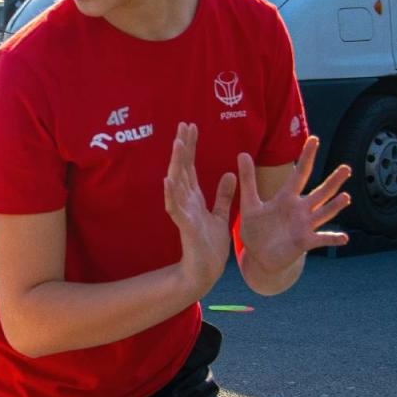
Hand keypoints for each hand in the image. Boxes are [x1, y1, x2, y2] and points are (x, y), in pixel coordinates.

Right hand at [163, 123, 235, 299]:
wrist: (206, 271)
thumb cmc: (210, 245)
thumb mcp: (220, 215)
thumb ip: (223, 195)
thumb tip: (229, 174)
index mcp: (194, 198)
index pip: (190, 167)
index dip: (190, 147)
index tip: (190, 126)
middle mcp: (186, 202)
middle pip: (183, 169)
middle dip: (183, 148)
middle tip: (183, 126)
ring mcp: (184, 213)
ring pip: (178, 184)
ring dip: (176, 164)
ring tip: (177, 144)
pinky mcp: (186, 226)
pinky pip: (176, 208)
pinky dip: (171, 194)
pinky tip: (168, 180)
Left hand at [235, 136, 351, 273]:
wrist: (259, 257)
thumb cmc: (256, 230)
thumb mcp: (249, 204)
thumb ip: (247, 181)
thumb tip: (242, 154)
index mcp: (286, 198)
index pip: (299, 173)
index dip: (306, 157)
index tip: (314, 139)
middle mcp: (300, 210)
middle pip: (319, 192)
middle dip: (333, 181)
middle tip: (346, 168)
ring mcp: (305, 226)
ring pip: (323, 213)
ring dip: (334, 206)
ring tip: (346, 197)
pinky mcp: (305, 242)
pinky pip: (321, 239)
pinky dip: (332, 239)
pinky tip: (344, 237)